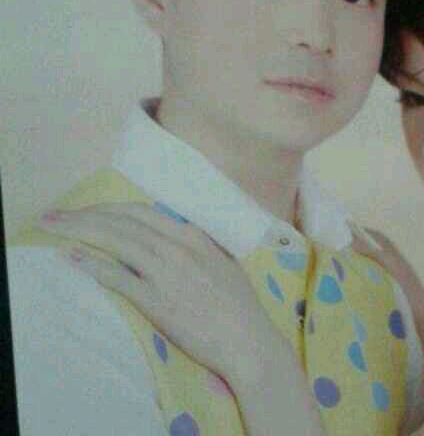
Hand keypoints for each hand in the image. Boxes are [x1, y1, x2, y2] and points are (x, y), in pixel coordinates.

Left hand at [39, 203, 277, 385]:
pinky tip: (72, 258)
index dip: (108, 208)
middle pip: (123, 221)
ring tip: (54, 228)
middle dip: (85, 214)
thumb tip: (173, 233)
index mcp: (192, 235)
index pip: (142, 212)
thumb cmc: (238, 302)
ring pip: (117, 241)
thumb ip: (196, 244)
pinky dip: (92, 265)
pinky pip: (118, 277)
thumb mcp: (221, 260)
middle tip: (55, 215)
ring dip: (80, 231)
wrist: (246, 337)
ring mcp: (166, 272)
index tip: (87, 210)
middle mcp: (177, 246)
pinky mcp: (157, 300)